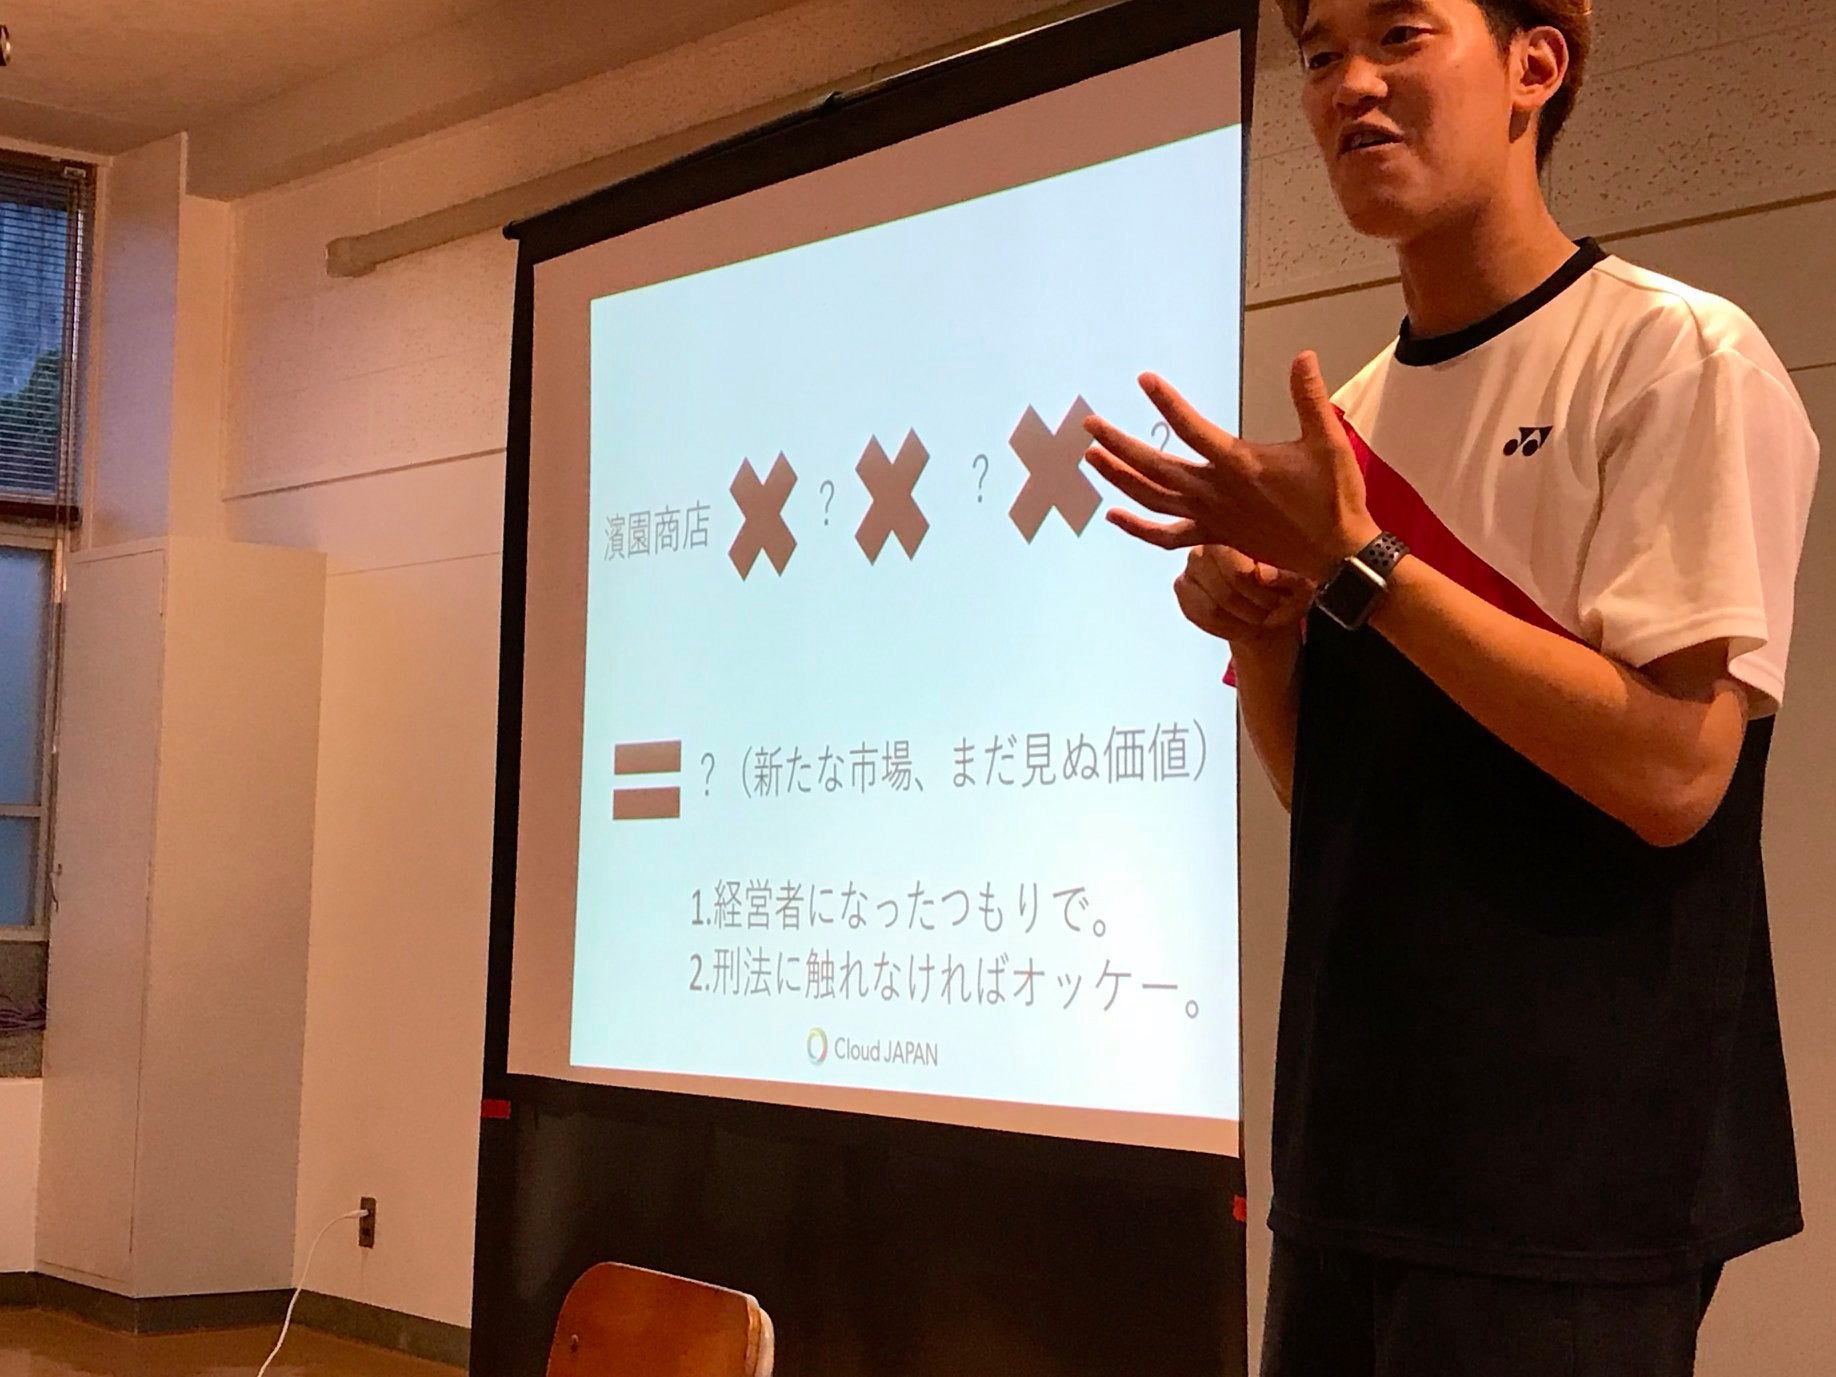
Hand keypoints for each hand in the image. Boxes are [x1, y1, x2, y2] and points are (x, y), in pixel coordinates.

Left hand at [1082, 351, 1380, 580]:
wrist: (1335, 552)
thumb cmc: (1333, 496)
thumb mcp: (1329, 442)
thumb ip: (1310, 398)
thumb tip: (1303, 356)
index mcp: (1239, 464)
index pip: (1191, 428)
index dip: (1166, 402)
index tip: (1144, 379)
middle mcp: (1216, 492)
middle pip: (1155, 467)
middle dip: (1119, 445)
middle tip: (1091, 425)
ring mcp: (1210, 517)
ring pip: (1153, 499)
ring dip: (1119, 479)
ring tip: (1091, 459)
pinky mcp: (1213, 537)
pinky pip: (1166, 536)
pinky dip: (1138, 528)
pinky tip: (1114, 516)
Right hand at [1176, 545, 1315, 645]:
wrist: (1272, 605)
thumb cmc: (1288, 584)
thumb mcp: (1302, 581)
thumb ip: (1290, 575)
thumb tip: (1264, 575)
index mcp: (1239, 528)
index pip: (1237, 559)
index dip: (1259, 586)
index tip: (1281, 596)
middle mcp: (1207, 540)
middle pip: (1227, 587)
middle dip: (1256, 606)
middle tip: (1275, 609)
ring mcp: (1190, 565)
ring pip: (1213, 607)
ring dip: (1243, 620)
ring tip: (1262, 617)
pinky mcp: (1182, 587)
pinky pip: (1201, 616)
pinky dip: (1228, 627)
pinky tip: (1242, 624)